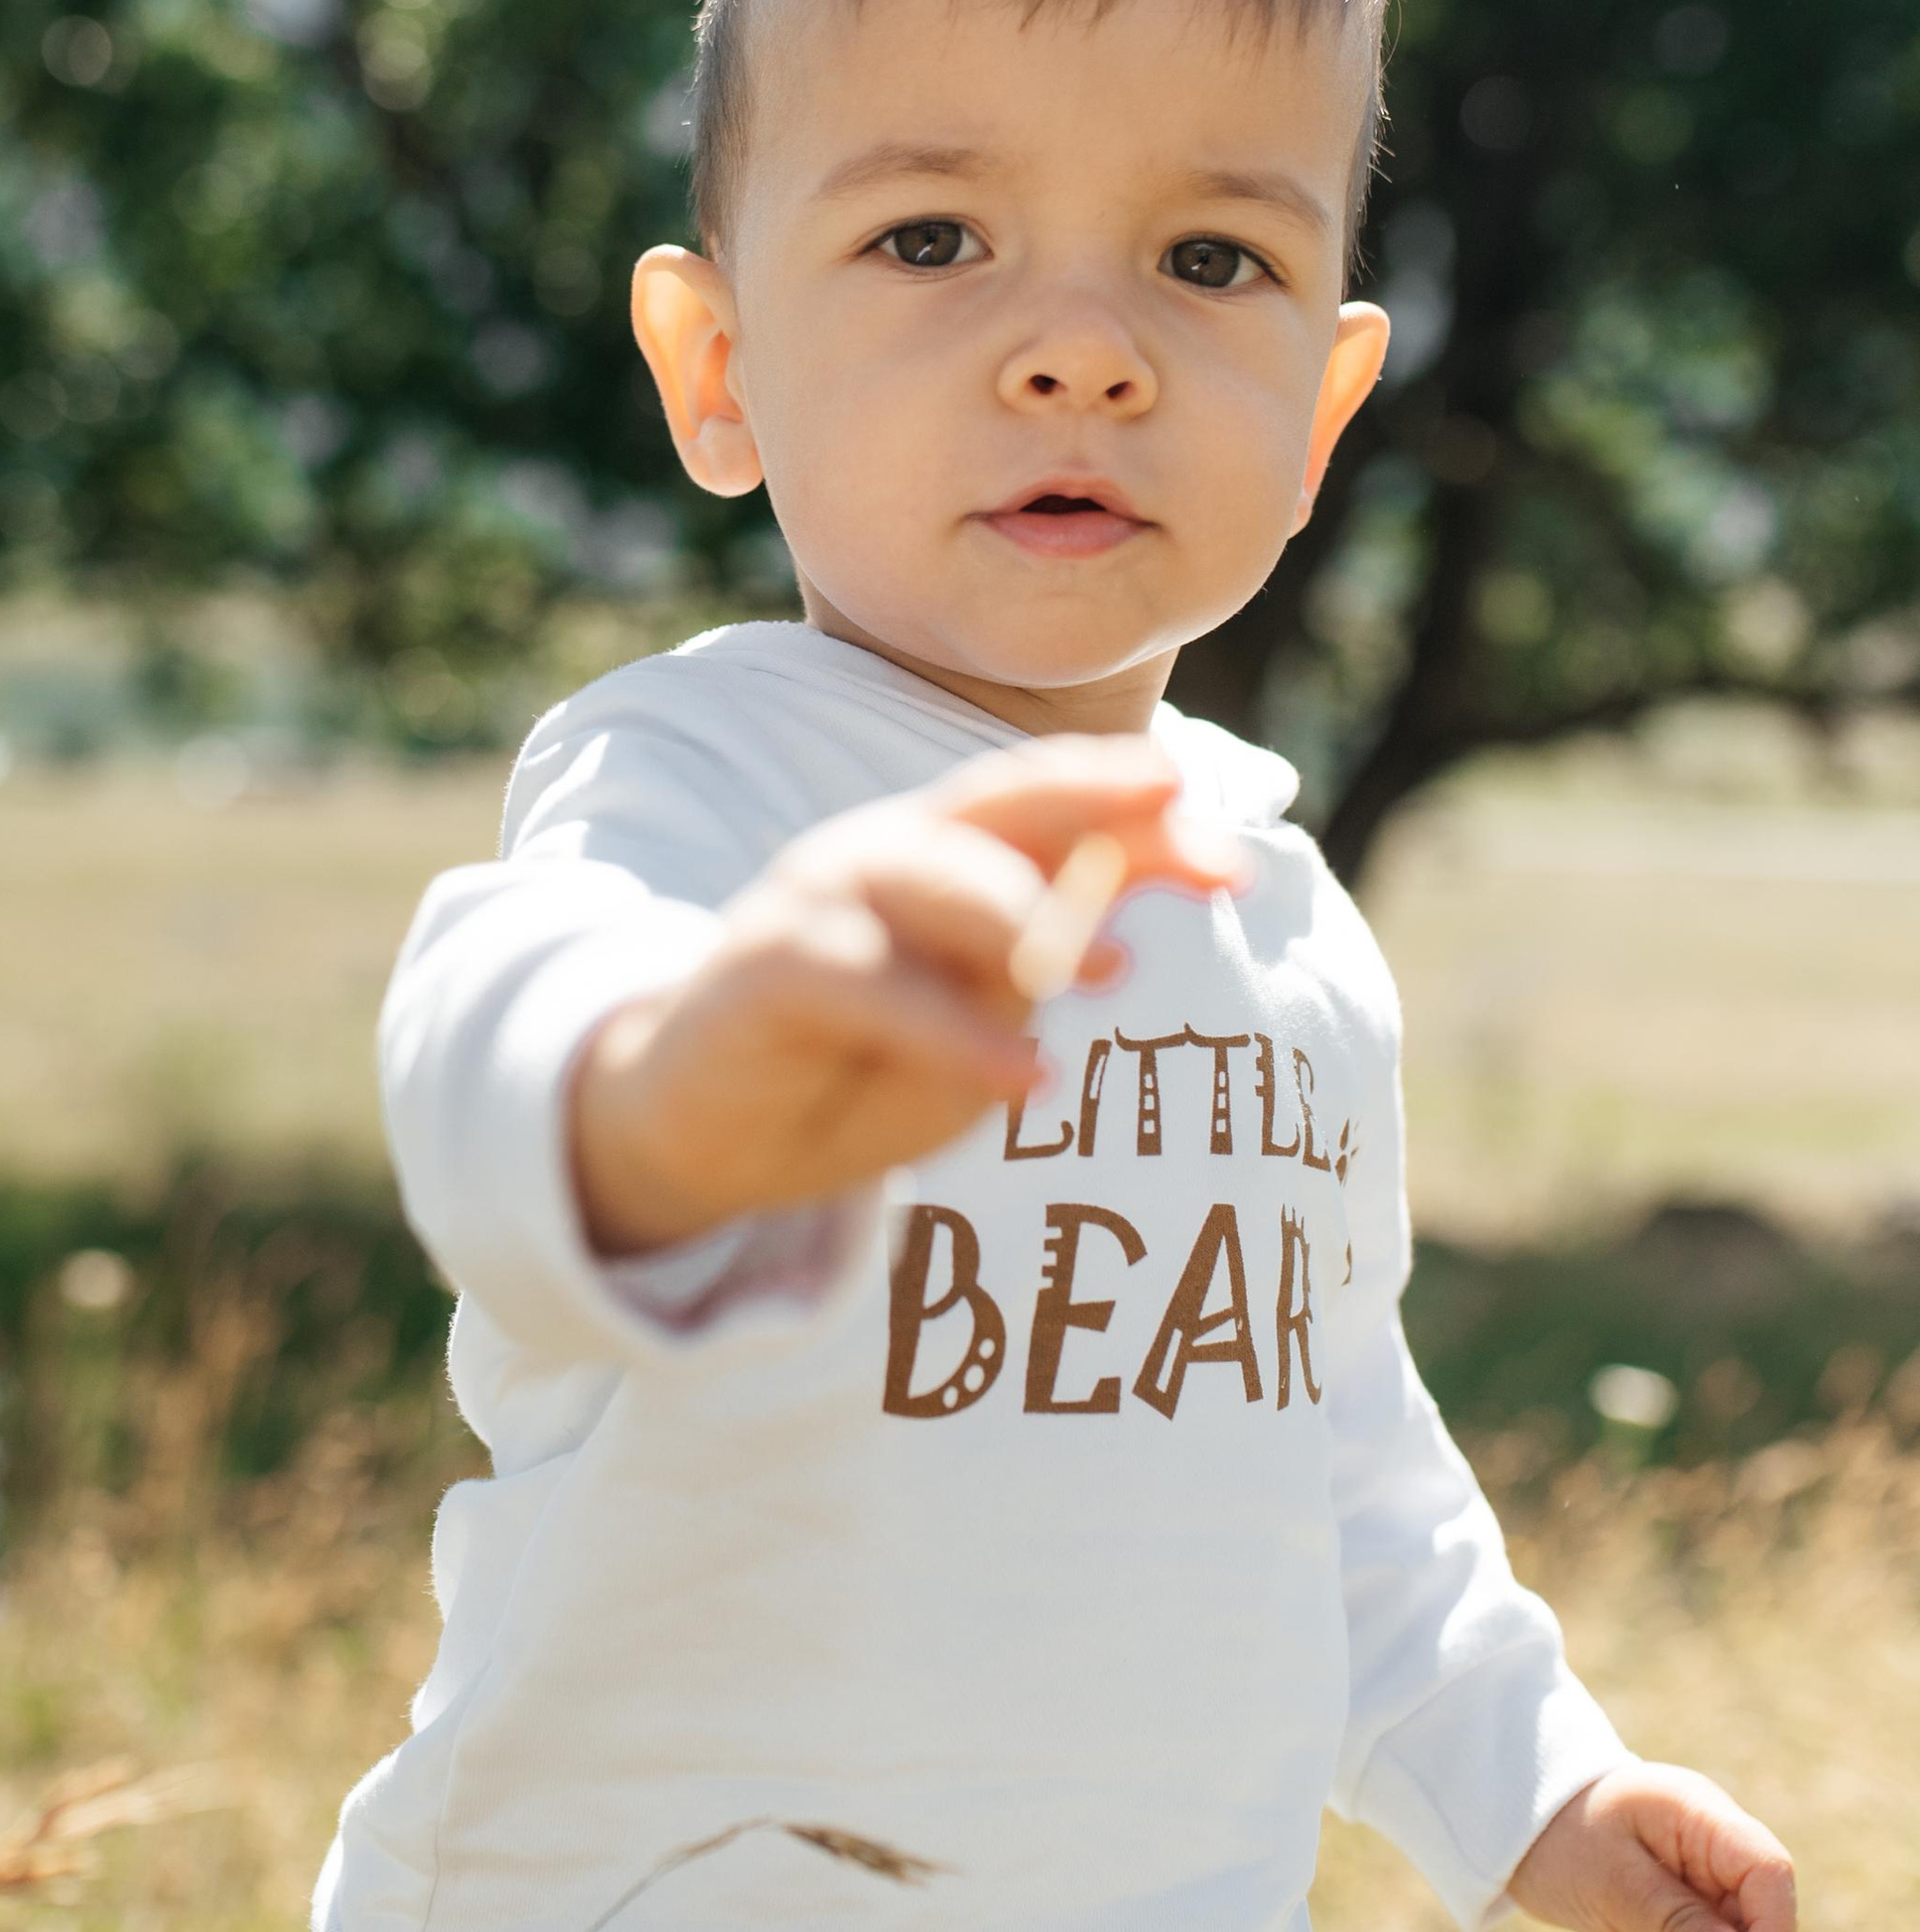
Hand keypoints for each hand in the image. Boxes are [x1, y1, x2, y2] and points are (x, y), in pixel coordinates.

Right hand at [567, 738, 1243, 1257]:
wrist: (697, 1126)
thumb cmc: (853, 1064)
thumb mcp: (973, 1020)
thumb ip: (1032, 971)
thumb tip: (1118, 935)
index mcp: (945, 854)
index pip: (1051, 810)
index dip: (1140, 816)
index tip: (1234, 862)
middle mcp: (886, 853)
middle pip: (999, 805)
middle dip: (1101, 809)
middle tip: (1196, 840)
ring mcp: (821, 899)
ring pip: (934, 878)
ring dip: (1027, 919)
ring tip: (1108, 974)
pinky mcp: (770, 968)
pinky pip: (873, 989)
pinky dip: (951, 1033)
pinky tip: (1025, 1079)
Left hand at [1507, 1761, 1796, 1931]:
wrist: (1529, 1829)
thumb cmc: (1562, 1838)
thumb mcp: (1606, 1879)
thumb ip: (1669, 1917)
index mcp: (1698, 1813)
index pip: (1766, 1868)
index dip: (1772, 1926)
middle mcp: (1719, 1845)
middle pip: (1767, 1917)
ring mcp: (1715, 1879)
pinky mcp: (1705, 1912)